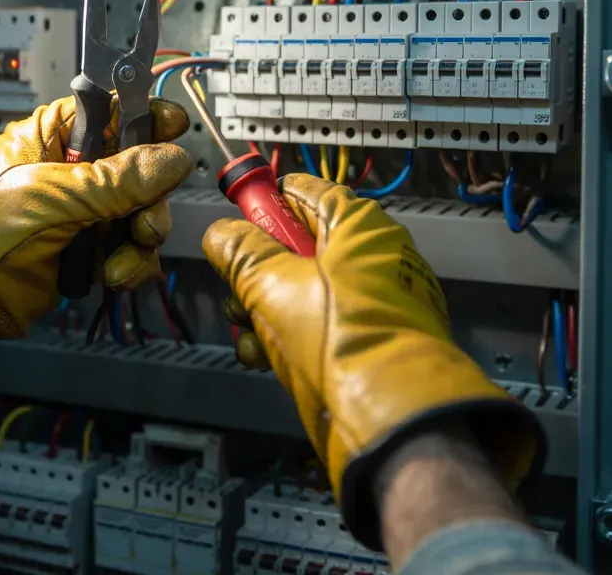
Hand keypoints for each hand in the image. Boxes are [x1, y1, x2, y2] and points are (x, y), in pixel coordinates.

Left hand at [0, 96, 191, 405]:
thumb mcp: (53, 198)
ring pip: (139, 210)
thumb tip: (174, 157)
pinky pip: (128, 247)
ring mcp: (79, 213)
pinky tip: (113, 277)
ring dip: (140, 237)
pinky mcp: (86, 251)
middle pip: (136, 166)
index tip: (175, 126)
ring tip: (123, 259)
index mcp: (47, 138)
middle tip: (146, 221)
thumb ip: (117, 179)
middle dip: (148, 197)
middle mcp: (67, 170)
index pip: (105, 111)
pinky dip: (129, 263)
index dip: (141, 115)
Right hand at [203, 174, 543, 549]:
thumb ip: (241, 253)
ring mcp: (373, 305)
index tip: (241, 208)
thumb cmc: (341, 337)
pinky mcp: (368, 345)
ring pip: (304, 292)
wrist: (390, 418)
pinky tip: (264, 357)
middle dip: (258, 268)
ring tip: (246, 329)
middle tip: (236, 286)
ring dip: (264, 309)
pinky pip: (319, 328)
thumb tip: (221, 234)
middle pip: (301, 247)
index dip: (271, 199)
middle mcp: (373, 260)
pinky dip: (288, 338)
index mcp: (362, 229)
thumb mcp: (273, 285)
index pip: (310, 193)